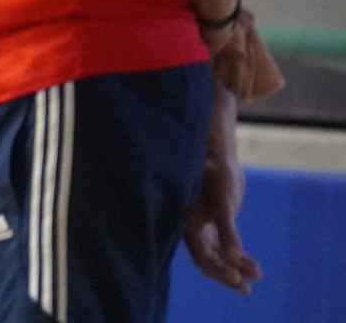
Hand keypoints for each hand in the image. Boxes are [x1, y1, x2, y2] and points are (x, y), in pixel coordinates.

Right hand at [184, 150, 261, 293]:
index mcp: (189, 226)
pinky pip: (222, 245)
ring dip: (235, 267)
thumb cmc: (217, 177)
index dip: (219, 271)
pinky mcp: (212, 222)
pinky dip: (236, 255)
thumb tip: (233, 259)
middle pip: (208, 261)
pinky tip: (251, 264)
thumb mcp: (224, 205)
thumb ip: (228, 233)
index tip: (238, 280)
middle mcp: (192, 229)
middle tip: (246, 289)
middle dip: (227, 275)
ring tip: (256, 277)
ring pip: (217, 255)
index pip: (203, 257)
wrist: (217, 155)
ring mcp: (202, 226)